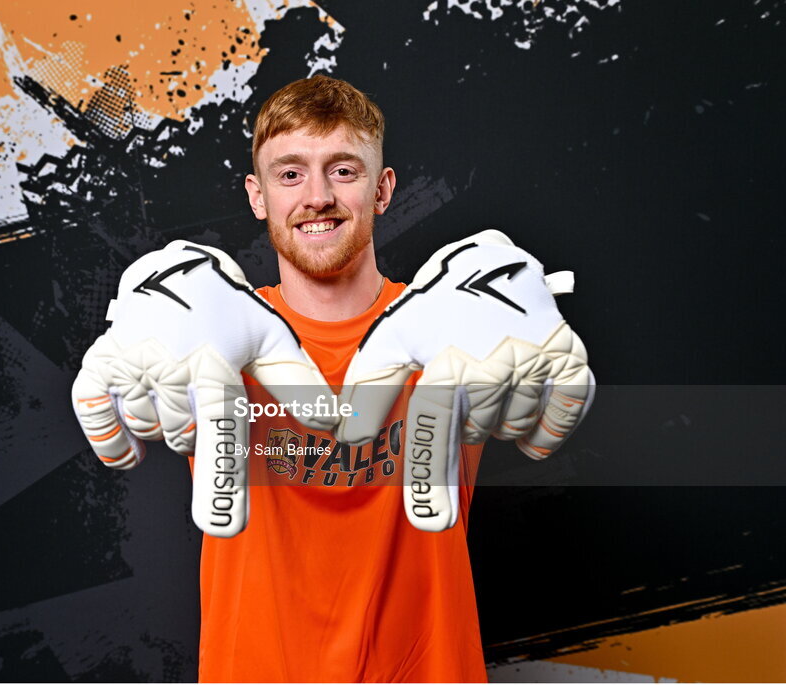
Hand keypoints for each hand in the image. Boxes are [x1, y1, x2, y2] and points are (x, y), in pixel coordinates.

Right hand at [72, 240, 335, 536]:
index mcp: (215, 362)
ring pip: (149, 430)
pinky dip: (114, 437)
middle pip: (184, 439)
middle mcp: (169, 362)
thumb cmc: (228, 313)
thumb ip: (299, 384)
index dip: (221, 479)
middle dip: (197, 428)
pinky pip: (99, 419)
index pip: (220, 430)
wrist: (177, 269)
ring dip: (164, 424)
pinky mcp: (99, 363)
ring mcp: (130, 362)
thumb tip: (332, 425)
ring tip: (174, 387)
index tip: (222, 525)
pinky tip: (132, 436)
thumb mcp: (270, 339)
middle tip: (200, 391)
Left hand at [336, 230, 594, 530]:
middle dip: (460, 421)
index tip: (429, 521)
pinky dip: (546, 426)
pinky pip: (561, 415)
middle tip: (457, 388)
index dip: (428, 474)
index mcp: (448, 360)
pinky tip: (527, 418)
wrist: (488, 265)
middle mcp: (496, 362)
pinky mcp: (569, 360)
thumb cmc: (435, 309)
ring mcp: (536, 362)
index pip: (434, 429)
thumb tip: (348, 436)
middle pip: (474, 432)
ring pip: (514, 428)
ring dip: (497, 419)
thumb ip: (368, 389)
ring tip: (486, 385)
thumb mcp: (392, 340)